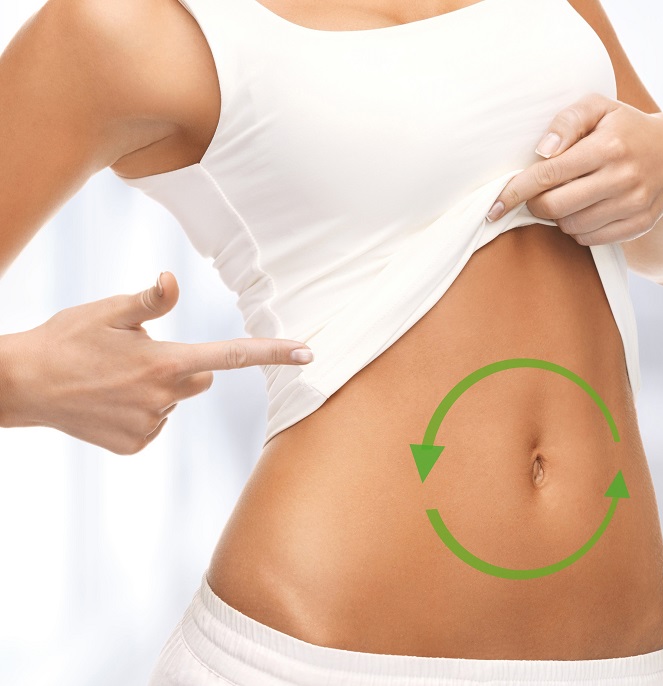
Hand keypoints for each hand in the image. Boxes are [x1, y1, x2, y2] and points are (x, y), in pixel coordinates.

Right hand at [0, 271, 312, 454]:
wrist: (22, 386)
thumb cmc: (67, 339)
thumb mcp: (108, 311)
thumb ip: (150, 300)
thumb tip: (172, 278)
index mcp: (166, 362)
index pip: (234, 355)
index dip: (274, 353)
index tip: (308, 354)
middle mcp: (165, 398)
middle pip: (200, 377)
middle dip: (182, 365)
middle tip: (138, 356)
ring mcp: (150, 426)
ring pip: (174, 401)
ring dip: (156, 389)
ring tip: (112, 378)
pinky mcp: (135, 445)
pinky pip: (154, 423)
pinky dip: (140, 411)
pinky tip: (108, 401)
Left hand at [485, 93, 662, 245]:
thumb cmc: (625, 127)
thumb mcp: (599, 108)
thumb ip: (567, 121)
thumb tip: (542, 150)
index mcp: (608, 146)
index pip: (549, 174)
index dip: (516, 191)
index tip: (494, 205)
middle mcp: (623, 177)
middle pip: (556, 207)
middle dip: (534, 206)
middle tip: (534, 196)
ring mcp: (634, 204)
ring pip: (572, 226)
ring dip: (557, 217)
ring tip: (565, 197)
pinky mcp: (639, 224)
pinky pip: (592, 239)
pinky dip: (577, 229)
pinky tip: (583, 211)